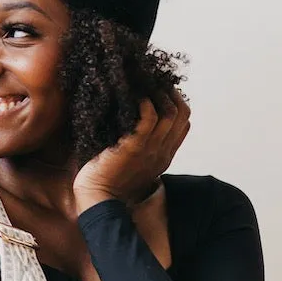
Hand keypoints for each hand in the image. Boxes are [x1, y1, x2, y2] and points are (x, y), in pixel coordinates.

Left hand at [73, 91, 190, 213]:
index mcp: (164, 156)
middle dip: (171, 94)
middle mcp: (162, 151)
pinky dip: (146, 104)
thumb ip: (140, 147)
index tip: (161, 91)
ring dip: (159, 94)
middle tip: (154, 82)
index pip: (184, 125)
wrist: (97, 198)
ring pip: (171, 114)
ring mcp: (150, 149)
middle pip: (182, 115)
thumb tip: (132, 124)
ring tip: (145, 85)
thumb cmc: (108, 179)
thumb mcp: (133, 162)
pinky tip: (136, 98)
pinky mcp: (134, 147)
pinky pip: (149, 119)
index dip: (176, 104)